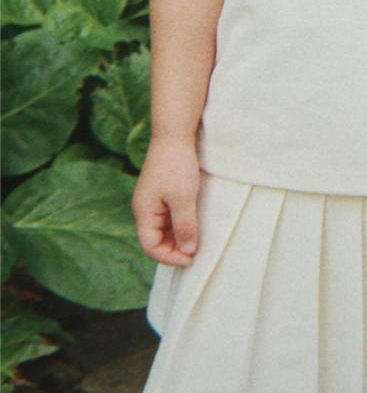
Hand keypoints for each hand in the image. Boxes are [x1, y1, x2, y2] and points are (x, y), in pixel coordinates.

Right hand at [132, 137, 200, 266]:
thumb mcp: (183, 199)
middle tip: (195, 252)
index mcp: (144, 212)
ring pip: (162, 230)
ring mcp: (153, 201)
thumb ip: (185, 227)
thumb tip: (188, 251)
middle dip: (174, 249)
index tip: (191, 258)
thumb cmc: (177, 166)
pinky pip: (168, 217)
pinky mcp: (162, 193)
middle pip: (155, 240)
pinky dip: (179, 225)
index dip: (169, 257)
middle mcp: (145, 209)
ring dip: (177, 237)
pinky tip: (193, 224)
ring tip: (196, 240)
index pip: (150, 246)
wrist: (174, 134)